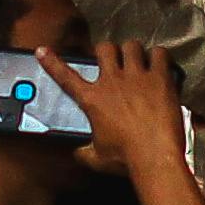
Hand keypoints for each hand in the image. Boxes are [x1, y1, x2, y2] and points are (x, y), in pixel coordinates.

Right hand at [52, 38, 193, 188]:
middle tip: (113, 58)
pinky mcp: (160, 78)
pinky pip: (160, 54)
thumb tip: (78, 153)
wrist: (154, 157)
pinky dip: (160, 55)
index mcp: (93, 100)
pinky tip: (161, 62)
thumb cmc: (125, 158)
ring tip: (138, 58)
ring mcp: (137, 77)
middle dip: (107, 50)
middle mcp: (112, 82)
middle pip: (105, 48)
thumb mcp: (97, 158)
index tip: (43, 51)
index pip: (66, 77)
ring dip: (133, 51)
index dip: (52, 62)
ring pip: (131, 46)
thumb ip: (84, 152)